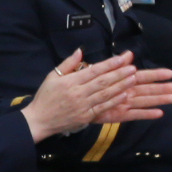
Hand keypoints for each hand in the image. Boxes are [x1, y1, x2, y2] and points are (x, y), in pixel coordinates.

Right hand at [21, 50, 147, 140]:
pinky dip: (114, 101)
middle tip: (133, 68)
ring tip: (133, 79)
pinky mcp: (86, 117)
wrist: (39, 120)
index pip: (93, 71)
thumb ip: (68, 64)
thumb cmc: (45, 97)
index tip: (121, 59)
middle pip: (102, 82)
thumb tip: (80, 50)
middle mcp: (78, 93)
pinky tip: (124, 95)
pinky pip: (102, 108)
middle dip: (119, 74)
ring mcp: (83, 106)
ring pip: (105, 94)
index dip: (108, 65)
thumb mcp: (52, 76)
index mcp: (70, 81)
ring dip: (120, 86)